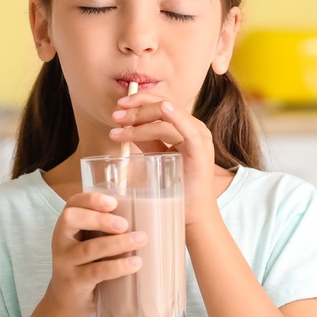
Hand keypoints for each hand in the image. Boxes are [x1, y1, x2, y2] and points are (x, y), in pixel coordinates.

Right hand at [33, 192, 146, 316]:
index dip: (91, 199)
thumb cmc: (84, 265)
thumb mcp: (88, 243)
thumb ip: (104, 229)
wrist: (67, 302)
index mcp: (66, 226)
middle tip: (125, 224)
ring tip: (140, 240)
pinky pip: (96, 271)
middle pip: (72, 220)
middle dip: (100, 218)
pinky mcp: (74, 282)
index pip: (72, 204)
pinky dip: (118, 266)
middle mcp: (61, 241)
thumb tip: (143, 215)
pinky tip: (135, 263)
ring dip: (117, 243)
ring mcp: (65, 262)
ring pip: (89, 248)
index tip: (113, 202)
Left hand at [109, 93, 218, 225]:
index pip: (162, 106)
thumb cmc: (176, 188)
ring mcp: (200, 138)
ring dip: (140, 119)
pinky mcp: (200, 150)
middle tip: (116, 117)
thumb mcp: (157, 157)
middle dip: (136, 109)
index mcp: (186, 128)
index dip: (140, 102)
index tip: (119, 107)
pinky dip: (175, 116)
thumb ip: (146, 139)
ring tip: (119, 130)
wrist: (191, 214)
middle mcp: (195, 128)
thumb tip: (125, 126)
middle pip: (163, 107)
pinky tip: (163, 110)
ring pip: (167, 116)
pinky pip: (187, 128)